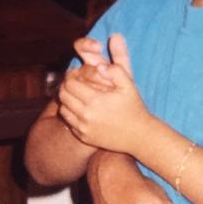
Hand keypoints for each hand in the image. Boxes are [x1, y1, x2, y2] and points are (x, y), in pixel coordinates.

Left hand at [58, 35, 151, 154]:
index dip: (71, 75)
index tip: (76, 73)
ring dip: (67, 100)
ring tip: (76, 95)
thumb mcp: (129, 86)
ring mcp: (84, 128)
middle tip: (74, 82)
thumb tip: (99, 66)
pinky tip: (81, 110)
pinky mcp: (84, 137)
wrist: (139, 136)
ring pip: (63, 109)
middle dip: (66, 86)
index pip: (70, 84)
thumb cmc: (134, 108)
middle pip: (63, 96)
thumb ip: (116, 71)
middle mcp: (86, 115)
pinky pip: (69, 123)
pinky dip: (72, 114)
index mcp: (96, 100)